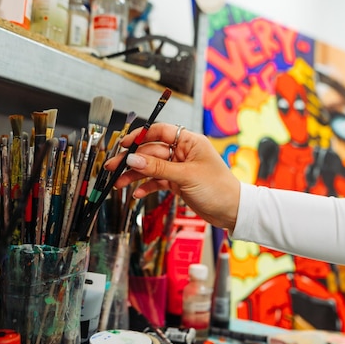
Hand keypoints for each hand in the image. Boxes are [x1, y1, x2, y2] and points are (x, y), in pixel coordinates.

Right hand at [104, 123, 239, 229]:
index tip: (124, 144)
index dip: (140, 136)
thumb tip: (133, 159)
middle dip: (132, 160)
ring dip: (135, 175)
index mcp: (189, 142)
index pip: (161, 131)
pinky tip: (136, 193)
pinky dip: (146, 186)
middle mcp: (183, 152)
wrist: (231, 212)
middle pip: (151, 151)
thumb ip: (158, 167)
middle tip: (113, 167)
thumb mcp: (186, 176)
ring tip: (118, 183)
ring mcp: (179, 168)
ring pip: (151, 167)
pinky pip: (157, 181)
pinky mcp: (178, 183)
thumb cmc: (218, 189)